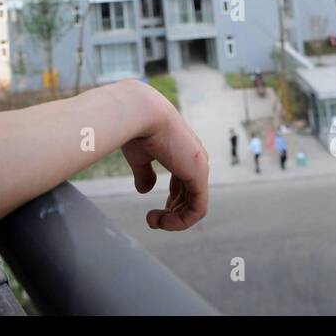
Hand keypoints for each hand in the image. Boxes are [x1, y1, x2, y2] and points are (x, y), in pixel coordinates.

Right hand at [115, 81, 208, 230]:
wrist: (140, 113)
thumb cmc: (136, 129)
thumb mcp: (139, 156)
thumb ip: (144, 173)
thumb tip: (144, 190)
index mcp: (183, 152)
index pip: (184, 184)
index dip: (172, 202)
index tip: (152, 213)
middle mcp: (195, 159)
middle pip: (191, 196)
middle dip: (173, 214)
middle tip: (152, 221)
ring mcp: (199, 167)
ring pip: (195, 206)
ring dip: (174, 220)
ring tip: (153, 222)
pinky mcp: (199, 175)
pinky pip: (198, 209)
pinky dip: (181, 221)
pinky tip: (162, 222)